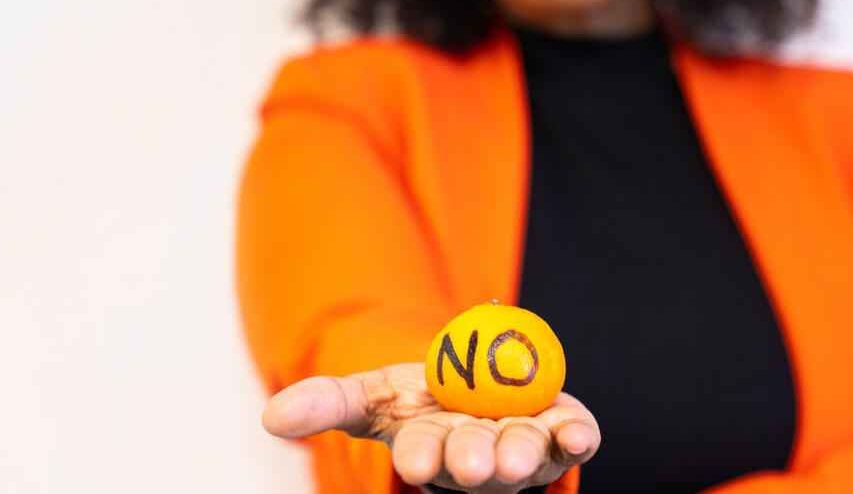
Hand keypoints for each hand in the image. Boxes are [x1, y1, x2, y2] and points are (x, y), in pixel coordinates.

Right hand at [262, 362, 600, 493]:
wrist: (485, 386)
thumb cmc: (426, 401)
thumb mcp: (374, 393)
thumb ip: (328, 403)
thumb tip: (272, 417)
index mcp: (432, 449)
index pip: (423, 454)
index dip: (420, 457)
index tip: (414, 462)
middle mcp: (479, 455)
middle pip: (476, 461)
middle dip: (472, 461)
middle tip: (471, 466)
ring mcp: (523, 445)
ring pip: (524, 453)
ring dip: (523, 455)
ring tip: (517, 458)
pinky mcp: (562, 430)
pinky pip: (574, 436)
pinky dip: (578, 436)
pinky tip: (579, 435)